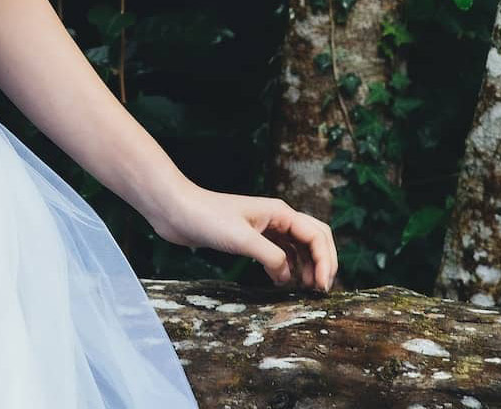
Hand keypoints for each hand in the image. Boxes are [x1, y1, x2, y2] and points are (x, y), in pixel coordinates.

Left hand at [148, 182, 336, 291]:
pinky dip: (286, 268)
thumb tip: (288, 277)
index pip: (317, 235)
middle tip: (320, 290)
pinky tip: (282, 283)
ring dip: (306, 267)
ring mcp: (264, 228)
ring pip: (297, 248)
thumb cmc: (206, 217)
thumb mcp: (242, 239)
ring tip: (305, 290)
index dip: (325, 261)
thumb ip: (272, 257)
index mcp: (280, 213)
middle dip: (322, 263)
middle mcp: (276, 218)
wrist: (175, 210)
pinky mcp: (249, 239)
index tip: (322, 287)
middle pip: (314, 239)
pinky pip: (279, 254)